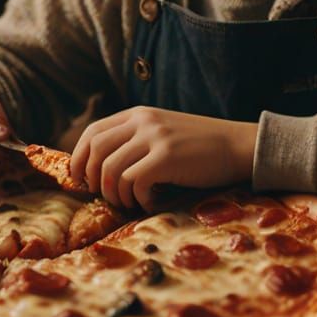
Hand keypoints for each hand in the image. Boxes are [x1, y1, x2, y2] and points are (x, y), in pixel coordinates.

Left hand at [69, 107, 257, 211]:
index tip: (81, 180)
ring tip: (133, 202)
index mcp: (139, 114)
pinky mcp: (167, 157)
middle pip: (96, 152)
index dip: (79, 158)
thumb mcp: (163, 132)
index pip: (93, 132)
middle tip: (107, 197)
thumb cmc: (200, 146)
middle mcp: (143, 121)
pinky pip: (133, 184)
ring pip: (111, 171)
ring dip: (116, 195)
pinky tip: (153, 202)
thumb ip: (135, 140)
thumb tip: (100, 168)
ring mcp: (155, 138)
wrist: (237, 145)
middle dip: (93, 180)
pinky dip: (138, 200)